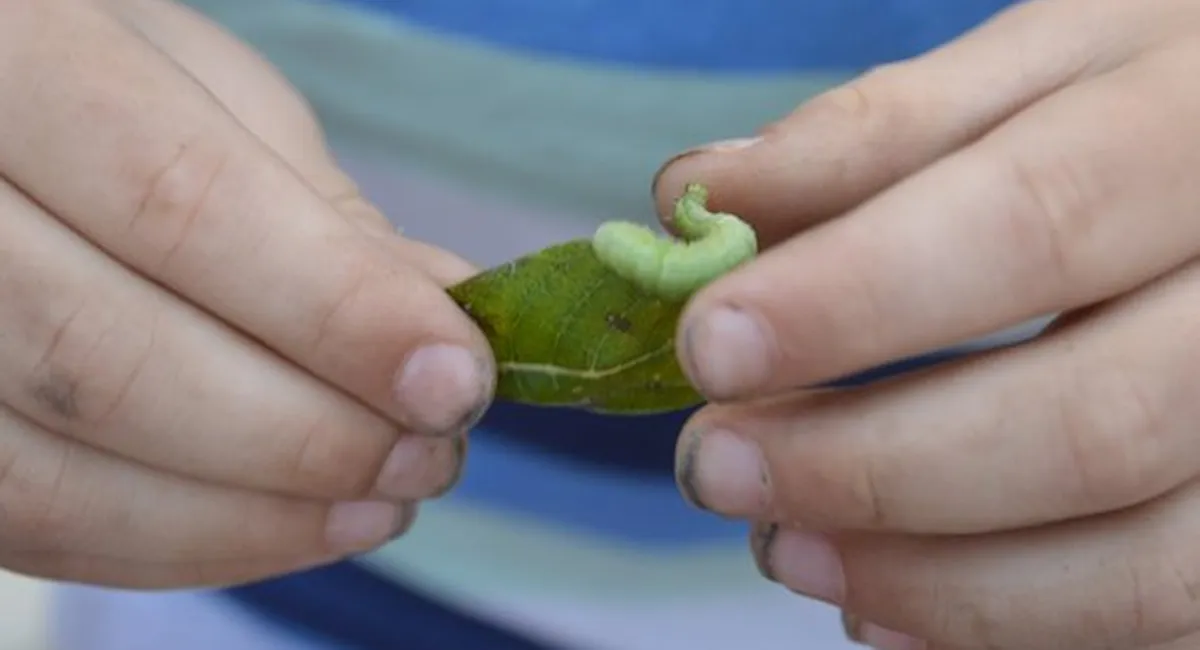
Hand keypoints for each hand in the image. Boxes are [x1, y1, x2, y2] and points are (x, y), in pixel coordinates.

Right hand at [0, 0, 492, 587]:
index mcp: (14, 63)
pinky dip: (189, 546)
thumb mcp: (214, 98)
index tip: (455, 375)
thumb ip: (319, 210)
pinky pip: (37, 529)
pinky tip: (298, 525)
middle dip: (309, 433)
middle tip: (434, 449)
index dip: (334, 308)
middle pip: (111, 360)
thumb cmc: (115, 91)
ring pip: (59, 477)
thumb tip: (442, 318)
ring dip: (258, 514)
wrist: (1, 126)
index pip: (178, 202)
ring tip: (387, 498)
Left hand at [654, 0, 1199, 647]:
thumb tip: (703, 194)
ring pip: (1143, 563)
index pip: (1031, 221)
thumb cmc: (1147, 102)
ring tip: (781, 544)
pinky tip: (882, 601)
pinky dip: (997, 630)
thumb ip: (881, 129)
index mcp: (1197, 132)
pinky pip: (1158, 617)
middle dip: (871, 467)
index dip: (857, 297)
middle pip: (1091, 423)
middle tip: (714, 465)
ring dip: (930, 579)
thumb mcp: (1041, 60)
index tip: (711, 345)